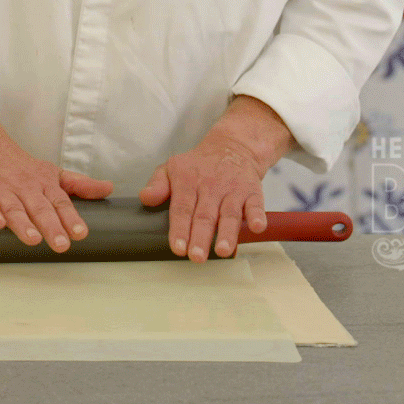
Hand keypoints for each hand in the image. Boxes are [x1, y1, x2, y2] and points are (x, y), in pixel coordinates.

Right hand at [0, 100, 112, 252]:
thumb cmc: (19, 167)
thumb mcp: (51, 172)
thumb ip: (79, 184)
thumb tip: (108, 189)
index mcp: (44, 184)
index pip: (60, 202)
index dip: (70, 218)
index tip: (81, 233)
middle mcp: (25, 188)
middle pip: (40, 208)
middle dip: (51, 226)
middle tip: (61, 244)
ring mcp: (1, 190)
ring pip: (14, 208)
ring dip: (23, 224)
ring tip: (33, 239)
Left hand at [140, 96, 292, 261]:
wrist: (232, 147)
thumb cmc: (198, 165)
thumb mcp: (172, 168)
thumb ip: (157, 184)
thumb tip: (145, 198)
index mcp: (187, 181)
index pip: (182, 208)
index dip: (179, 229)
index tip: (178, 247)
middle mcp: (210, 186)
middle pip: (204, 215)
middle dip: (200, 237)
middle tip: (197, 257)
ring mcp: (232, 189)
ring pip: (229, 213)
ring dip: (228, 232)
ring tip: (223, 250)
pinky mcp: (253, 192)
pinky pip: (256, 204)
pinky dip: (258, 216)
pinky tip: (257, 228)